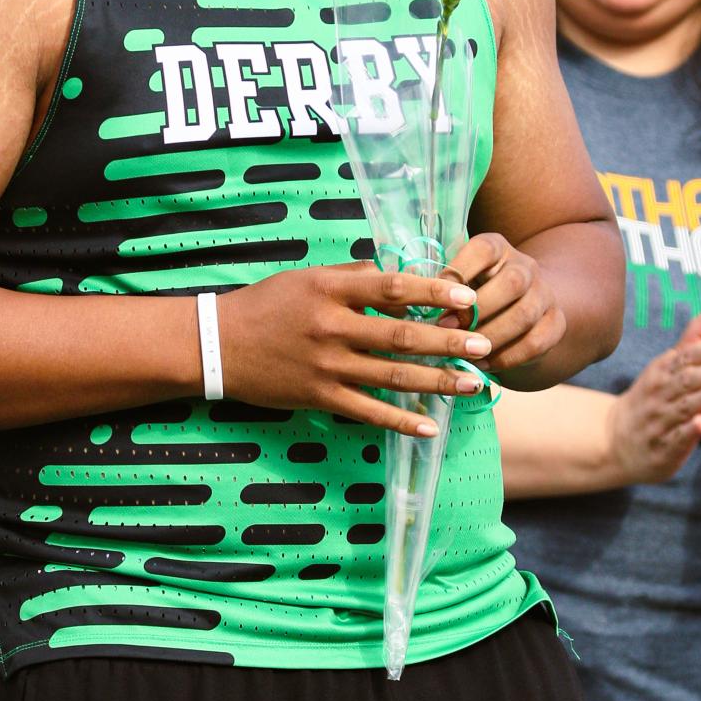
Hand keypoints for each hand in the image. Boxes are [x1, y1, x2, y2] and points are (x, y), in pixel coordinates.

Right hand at [217, 263, 491, 436]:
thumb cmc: (263, 305)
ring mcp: (325, 365)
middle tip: (484, 343)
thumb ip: (350, 275)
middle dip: (447, 340)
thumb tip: (394, 274)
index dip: (432, 289)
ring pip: (392, 375)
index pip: (391, 286)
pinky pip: (367, 411)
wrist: (216, 345)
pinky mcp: (319, 397)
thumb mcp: (304, 277)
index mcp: (328, 289)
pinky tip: (430, 426)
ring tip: (474, 384)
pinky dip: (400, 421)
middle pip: (400, 334)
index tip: (466, 294)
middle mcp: (330, 326)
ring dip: (437, 381)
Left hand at [443, 231, 564, 373]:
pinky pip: (536, 343)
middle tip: (447, 329)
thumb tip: (409, 302)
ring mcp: (545, 294)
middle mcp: (525, 266)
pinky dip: (507, 357)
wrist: (519, 307)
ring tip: (464, 352)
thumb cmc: (473, 293)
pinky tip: (483, 366)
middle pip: (513, 282)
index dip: (459, 271)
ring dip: (491, 336)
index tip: (434, 296)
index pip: (483, 249)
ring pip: (524, 315)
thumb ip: (441, 285)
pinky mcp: (556, 323)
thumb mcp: (458, 281)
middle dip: (478, 309)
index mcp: (497, 248)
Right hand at [609, 296, 700, 484]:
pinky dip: (687, 433)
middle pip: (684, 381)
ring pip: (682, 408)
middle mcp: (660, 393)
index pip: (684, 358)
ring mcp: (660, 421)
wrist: (615, 440)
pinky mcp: (663, 448)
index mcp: (663, 370)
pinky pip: (675, 439)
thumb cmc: (655, 395)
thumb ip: (699, 335)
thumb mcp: (671, 363)